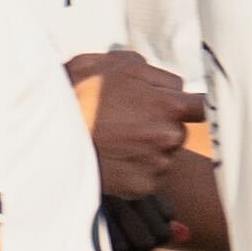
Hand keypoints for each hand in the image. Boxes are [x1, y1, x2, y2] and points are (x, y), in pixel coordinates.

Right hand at [69, 51, 207, 197]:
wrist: (50, 134)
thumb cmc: (79, 93)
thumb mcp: (113, 63)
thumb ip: (148, 70)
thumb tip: (165, 80)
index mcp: (168, 104)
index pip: (202, 106)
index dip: (192, 106)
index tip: (186, 108)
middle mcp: (169, 136)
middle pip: (178, 130)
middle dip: (160, 125)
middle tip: (128, 121)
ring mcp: (157, 164)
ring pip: (162, 154)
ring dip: (147, 148)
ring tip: (116, 140)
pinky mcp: (142, 187)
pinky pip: (147, 176)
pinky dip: (135, 169)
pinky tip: (113, 158)